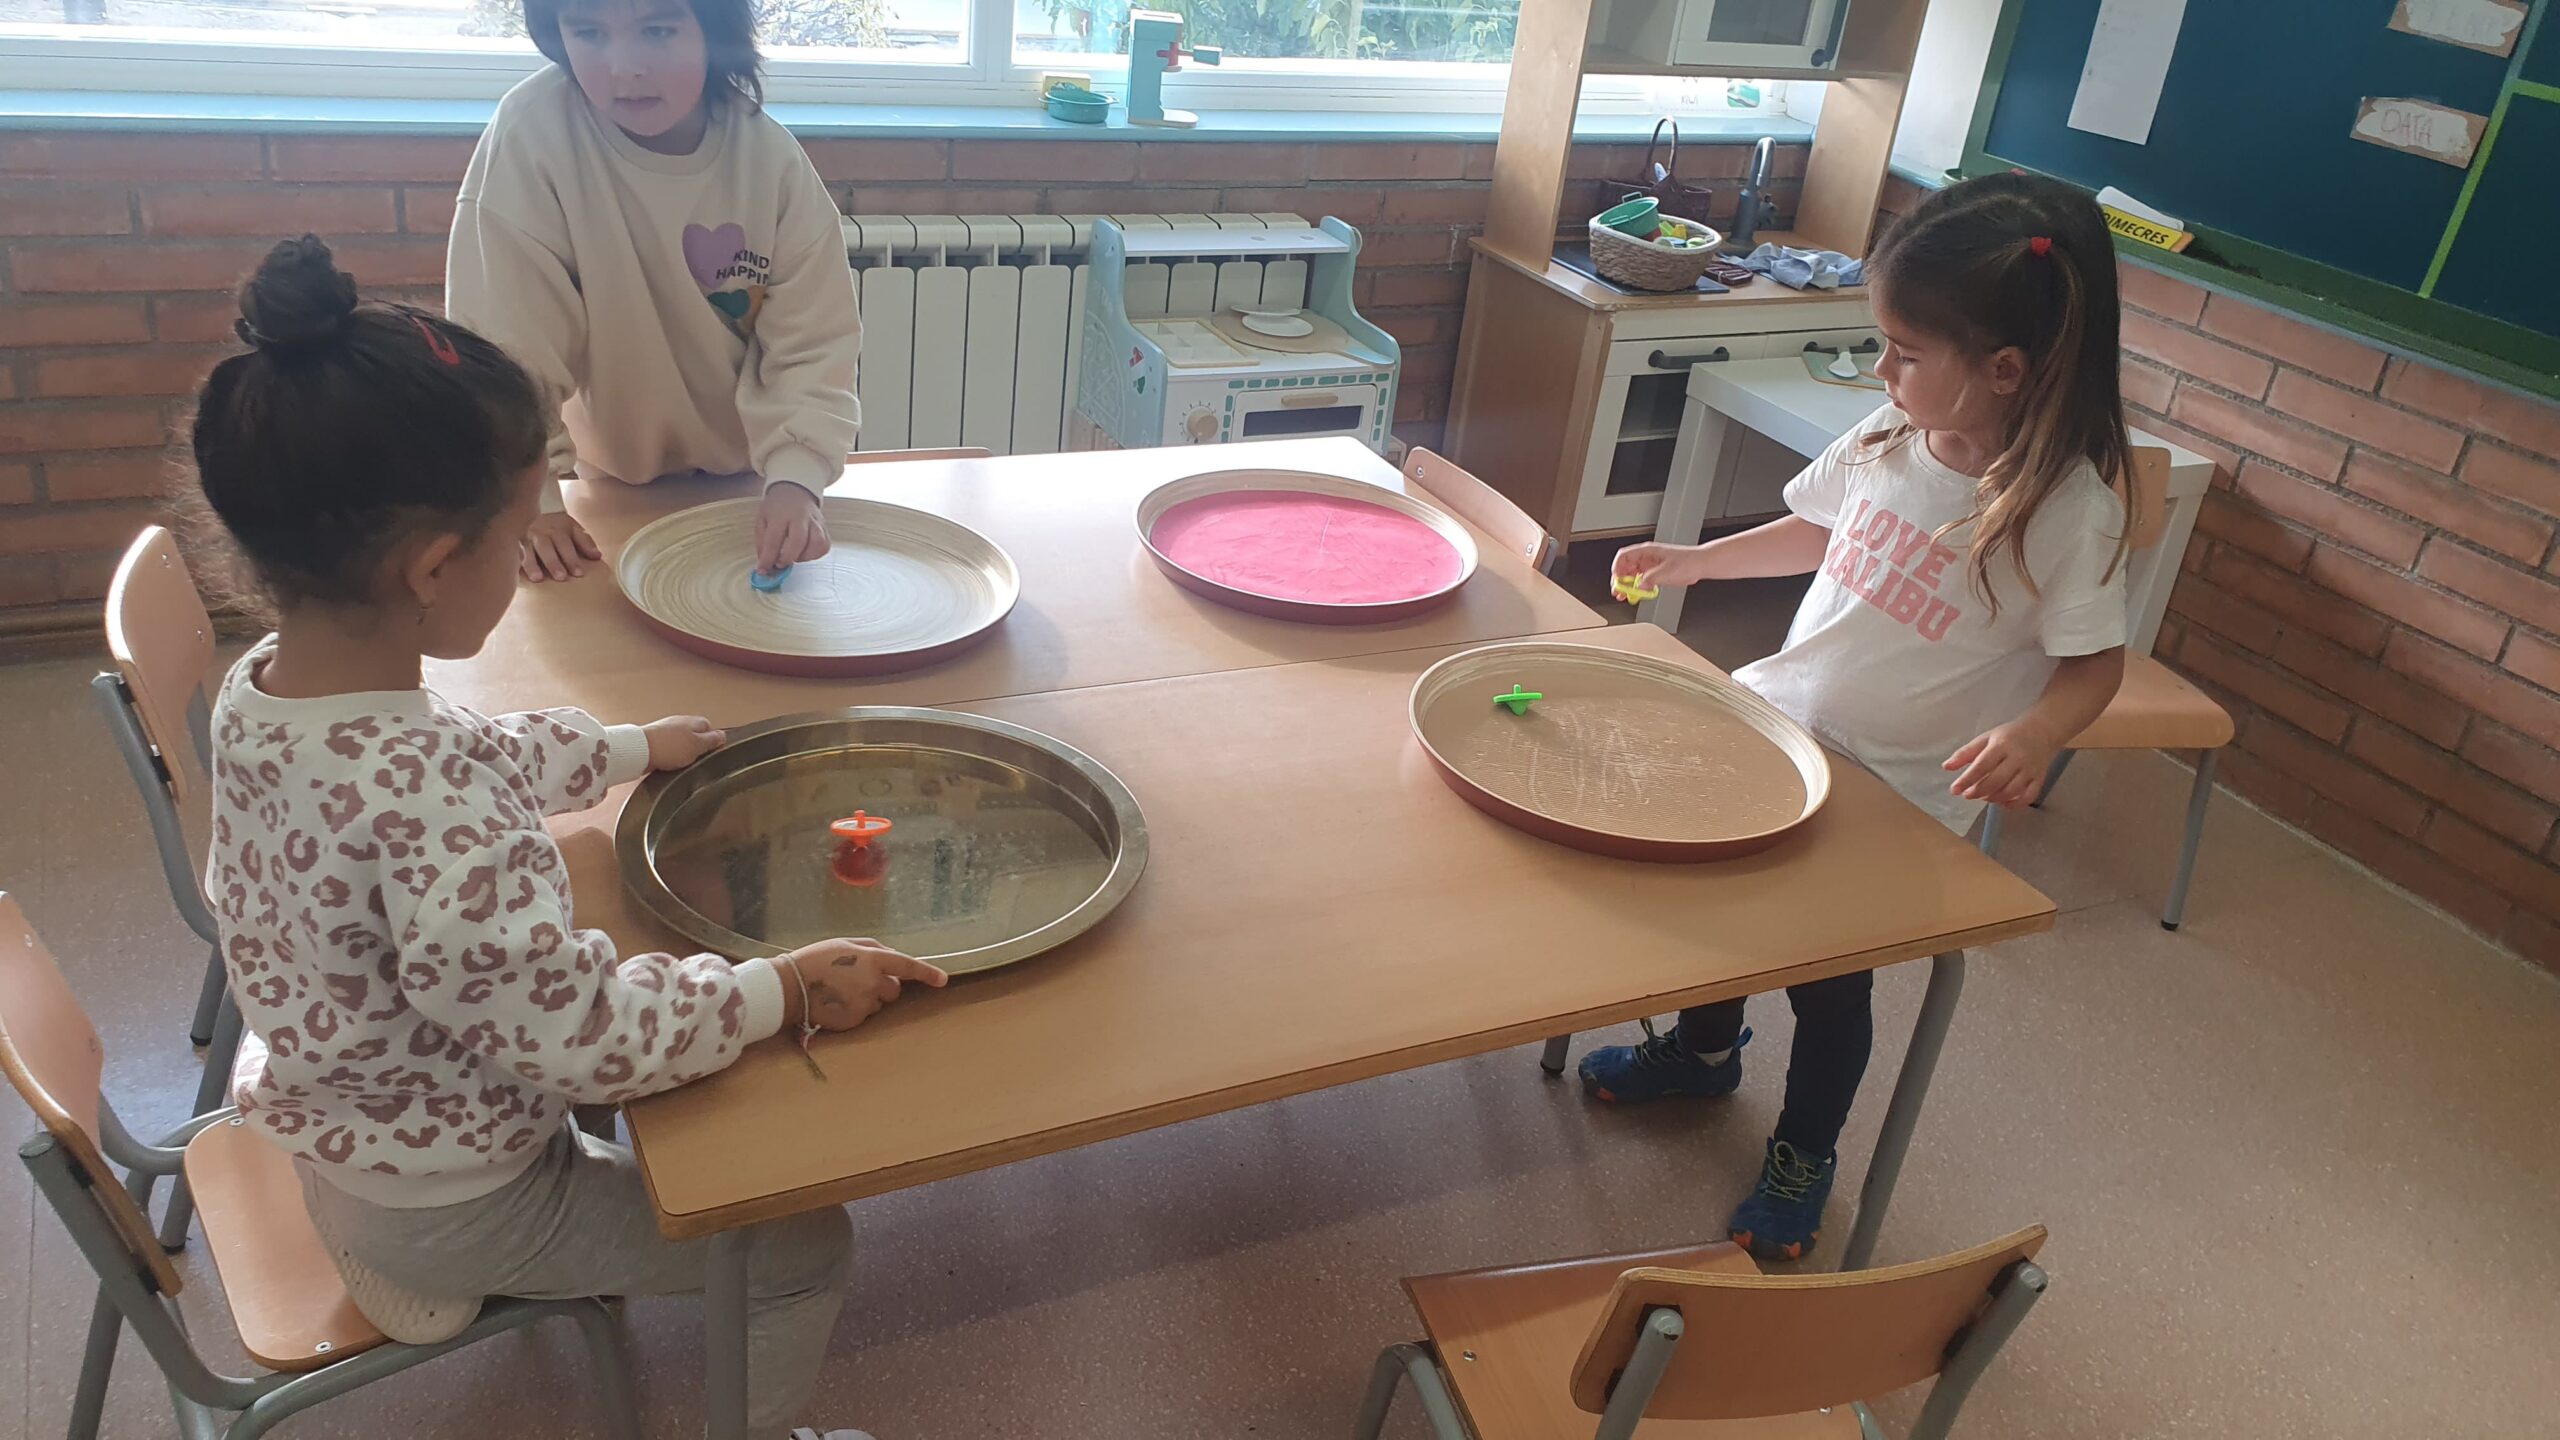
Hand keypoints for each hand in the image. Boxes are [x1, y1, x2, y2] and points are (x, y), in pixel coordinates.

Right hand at [520, 508, 600, 582]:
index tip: (578, 573)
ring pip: (528, 551)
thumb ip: (585, 543)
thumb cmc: (557, 526)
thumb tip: (597, 556)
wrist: (533, 507)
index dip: (572, 559)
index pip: (566, 544)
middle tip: (561, 577)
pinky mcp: (514, 544)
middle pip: (547, 547)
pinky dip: (516, 562)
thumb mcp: (573, 529)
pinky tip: (516, 573)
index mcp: (558, 529)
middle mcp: (541, 533)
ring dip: (533, 565)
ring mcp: (526, 538)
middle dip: (554, 562)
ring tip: (537, 578)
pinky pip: (514, 553)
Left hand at [642, 716, 724, 771]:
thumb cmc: (670, 748)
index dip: (712, 739)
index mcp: (692, 721)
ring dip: (682, 751)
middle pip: (694, 733)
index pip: (709, 726)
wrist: (638, 751)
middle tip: (697, 760)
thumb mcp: (697, 746)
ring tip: (682, 764)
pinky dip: (670, 754)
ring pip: (680, 740)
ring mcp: (664, 730)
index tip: (712, 752)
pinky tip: (668, 763)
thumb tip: (723, 735)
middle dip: (696, 746)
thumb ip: (711, 741)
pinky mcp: (653, 740)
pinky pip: (667, 746)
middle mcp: (679, 722)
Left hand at [754, 482, 830, 575]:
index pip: (774, 539)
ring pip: (816, 544)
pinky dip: (815, 554)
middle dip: (788, 558)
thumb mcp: (762, 519)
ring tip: (794, 556)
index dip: (768, 558)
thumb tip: (764, 563)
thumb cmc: (777, 507)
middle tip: (780, 564)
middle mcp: (801, 517)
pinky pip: (824, 546)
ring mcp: (816, 522)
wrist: (795, 491)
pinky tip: (804, 553)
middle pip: (798, 541)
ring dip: (804, 557)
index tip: (763, 570)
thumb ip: (762, 541)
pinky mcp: (825, 528)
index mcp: (781, 514)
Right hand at [782, 938, 947, 1032]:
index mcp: (872, 960)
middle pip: (894, 989)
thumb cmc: (815, 960)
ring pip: (878, 1004)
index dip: (927, 973)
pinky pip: (864, 1016)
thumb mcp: (844, 944)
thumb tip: (890, 956)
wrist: (789, 987)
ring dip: (868, 998)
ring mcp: (864, 1004)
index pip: (907, 966)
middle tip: (858, 981)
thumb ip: (871, 949)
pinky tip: (836, 1002)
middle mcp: (873, 983)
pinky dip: (855, 1010)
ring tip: (841, 991)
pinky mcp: (855, 1021)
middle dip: (883, 985)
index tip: (942, 980)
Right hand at [1612, 542, 1708, 590]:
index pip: (1624, 556)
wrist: (1700, 564)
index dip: (1617, 568)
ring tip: (1625, 595)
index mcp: (1647, 551)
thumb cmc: (1688, 562)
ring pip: (1633, 574)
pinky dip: (1638, 587)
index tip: (1616, 580)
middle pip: (1626, 566)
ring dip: (1628, 585)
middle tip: (1618, 591)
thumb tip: (1638, 586)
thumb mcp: (1665, 572)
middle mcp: (1647, 557)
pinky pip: (1642, 580)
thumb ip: (1649, 580)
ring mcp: (1651, 565)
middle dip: (1620, 580)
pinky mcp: (1656, 572)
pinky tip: (1639, 594)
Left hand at [1944, 721, 2061, 809]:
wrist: (2042, 730)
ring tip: (1983, 797)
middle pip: (1996, 780)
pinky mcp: (2039, 778)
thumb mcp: (1986, 738)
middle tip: (1967, 795)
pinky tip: (2003, 803)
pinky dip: (2015, 804)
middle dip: (1978, 791)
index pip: (1981, 766)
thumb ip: (1966, 753)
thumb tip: (1946, 767)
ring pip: (2011, 790)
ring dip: (1994, 798)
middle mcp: (2017, 758)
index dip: (1967, 780)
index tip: (1955, 790)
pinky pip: (2028, 797)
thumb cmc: (2009, 735)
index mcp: (2001, 745)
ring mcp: (2030, 769)